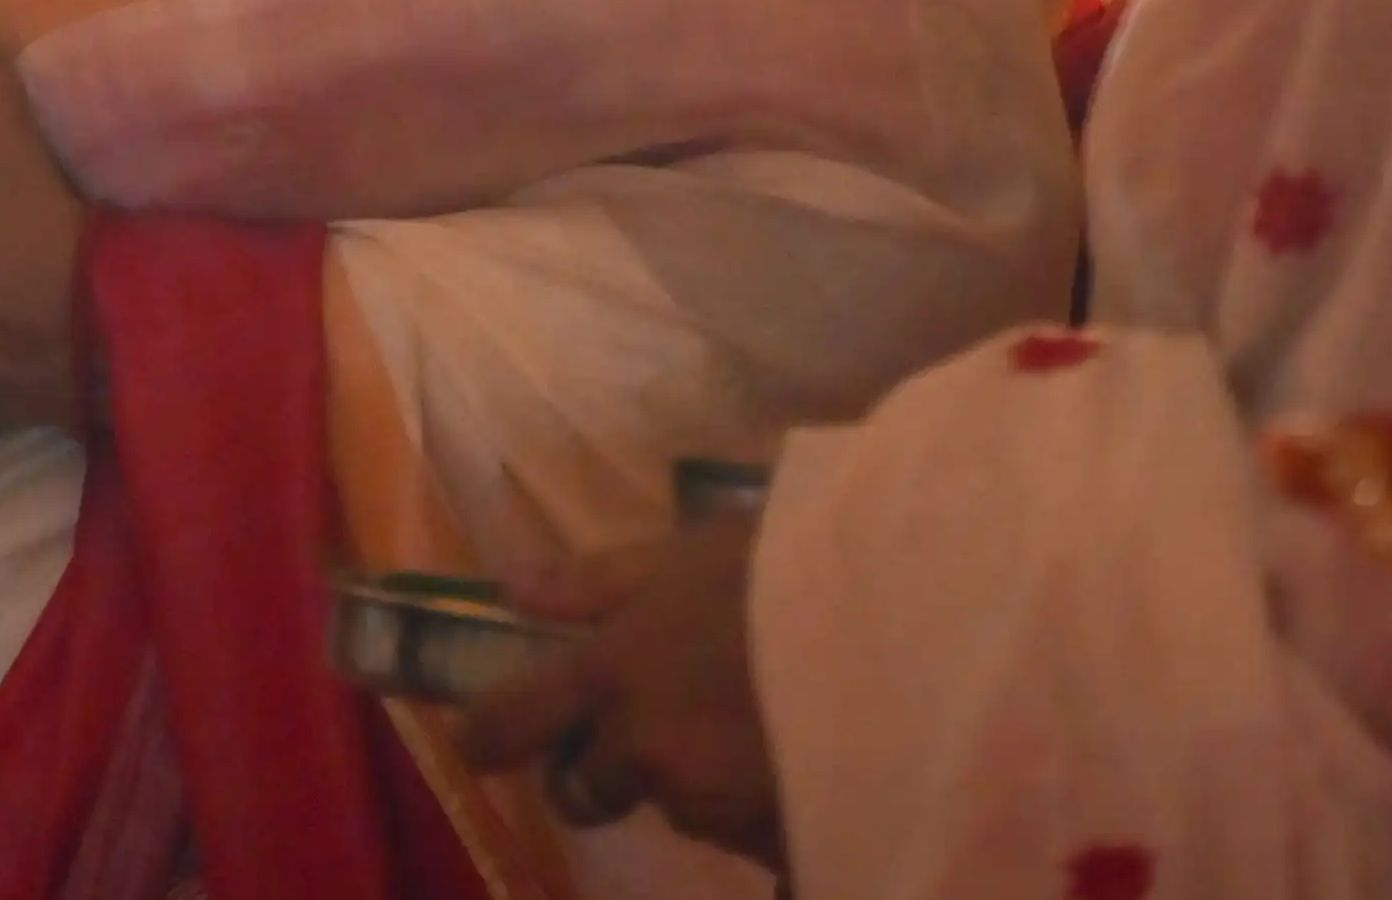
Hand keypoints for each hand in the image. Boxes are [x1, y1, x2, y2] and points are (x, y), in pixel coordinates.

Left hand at [453, 516, 783, 860]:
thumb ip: (596, 580)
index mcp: (613, 672)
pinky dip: (754, 805)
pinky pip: (740, 833)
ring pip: (675, 808)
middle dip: (602, 769)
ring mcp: (710, 806)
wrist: (910, 626)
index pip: (510, 724)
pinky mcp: (769, 842)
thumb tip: (509, 588)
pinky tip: (796, 754)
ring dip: (692, 779)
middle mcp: (646, 751)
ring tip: (757, 718)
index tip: (482, 740)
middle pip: (586, 790)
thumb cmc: (795, 566)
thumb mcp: (691, 549)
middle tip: (655, 724)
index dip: (485, 737)